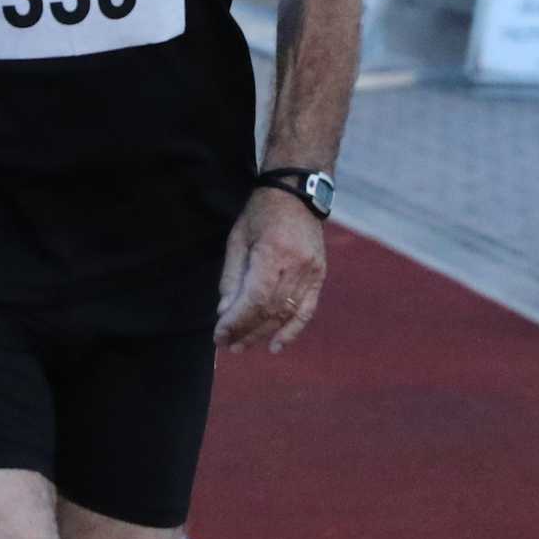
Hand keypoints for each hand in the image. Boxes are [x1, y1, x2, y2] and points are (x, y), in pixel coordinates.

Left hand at [214, 185, 326, 353]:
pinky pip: (307, 310)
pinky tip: (276, 345)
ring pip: (286, 314)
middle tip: (227, 344)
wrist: (297, 192)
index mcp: (273, 253)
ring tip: (243, 346)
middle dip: (246, 331)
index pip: (254, 299)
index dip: (236, 322)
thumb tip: (224, 312)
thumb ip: (232, 278)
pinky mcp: (319, 275)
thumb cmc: (261, 213)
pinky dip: (292, 330)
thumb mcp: (237, 239)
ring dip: (263, 334)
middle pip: (270, 310)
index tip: (219, 335)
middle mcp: (296, 265)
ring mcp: (311, 271)